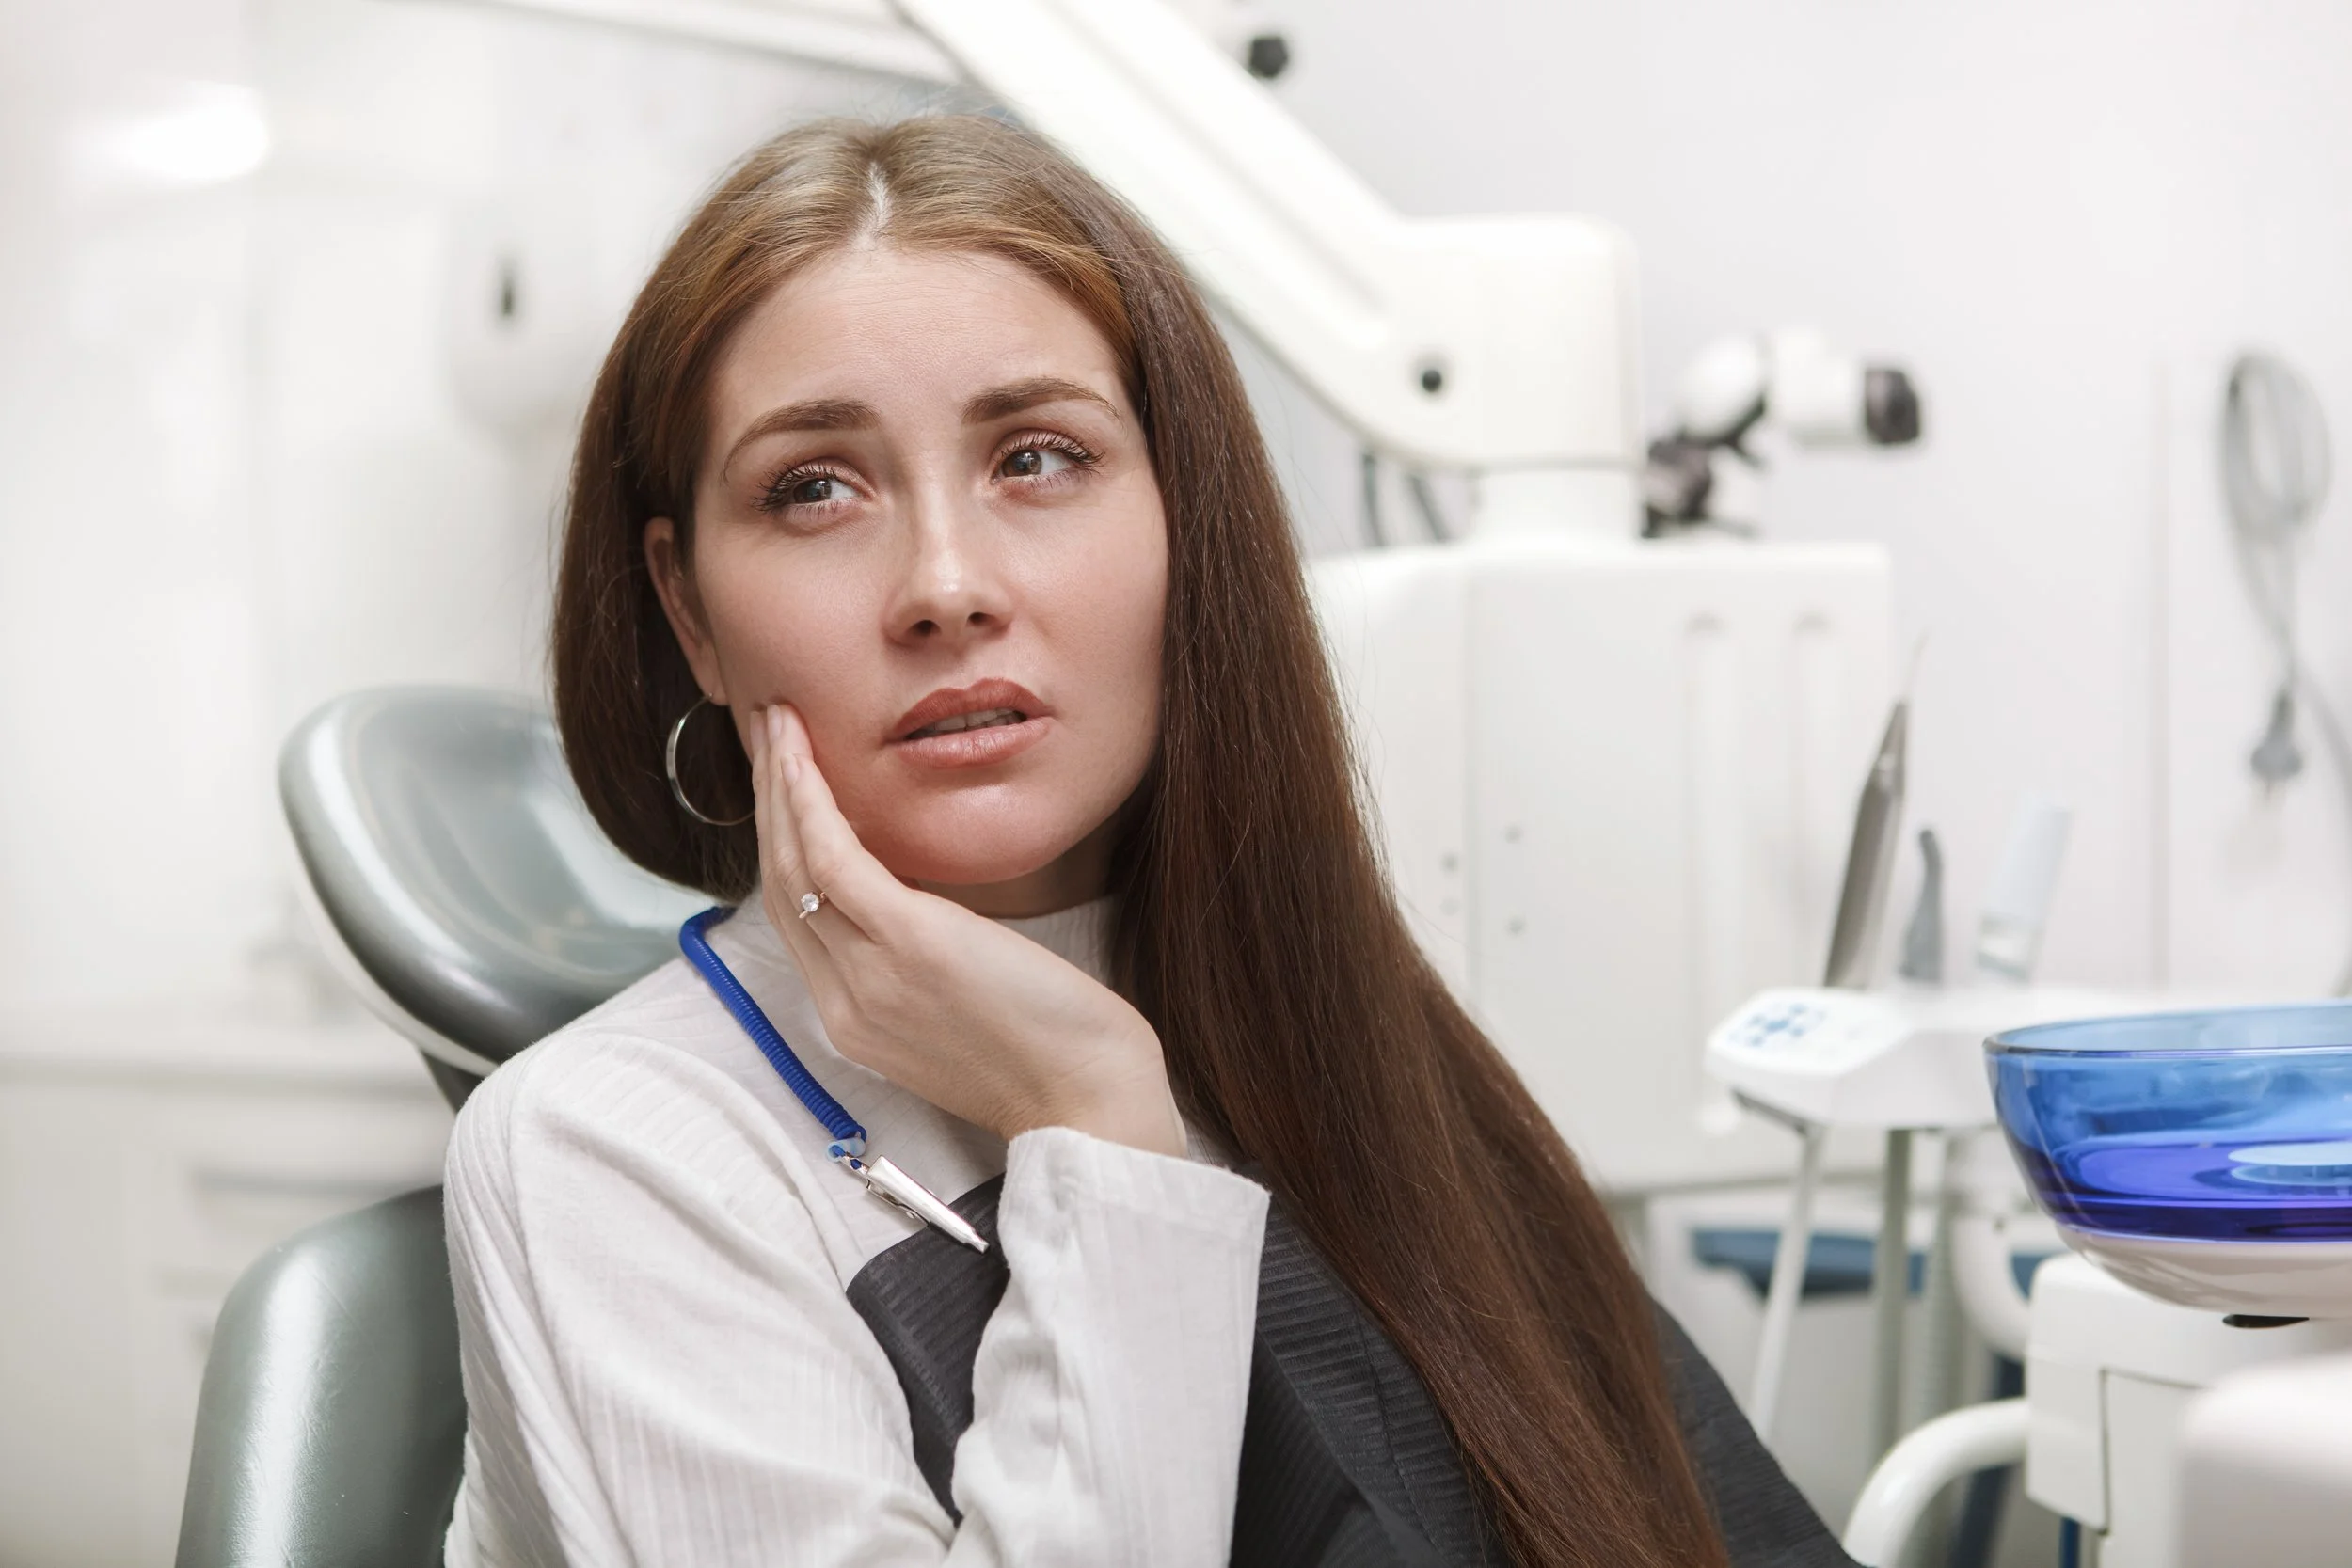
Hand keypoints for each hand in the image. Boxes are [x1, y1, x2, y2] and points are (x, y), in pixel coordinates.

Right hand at [745, 704, 1185, 1158]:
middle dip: (766, 801)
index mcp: (855, 1018)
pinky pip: (834, 862)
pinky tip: (804, 758)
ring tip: (777, 723)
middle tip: (766, 731)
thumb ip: (921, 959)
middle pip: (780, 884)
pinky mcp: (908, 945)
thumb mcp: (964, 1006)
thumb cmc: (1052, 1049)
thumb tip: (919, 898)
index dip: (778, 841)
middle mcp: (845, 1001)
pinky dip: (810, 804)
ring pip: (793, 865)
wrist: (1091, 1099)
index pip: (797, 916)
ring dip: (778, 787)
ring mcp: (868, 977)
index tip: (780, 781)